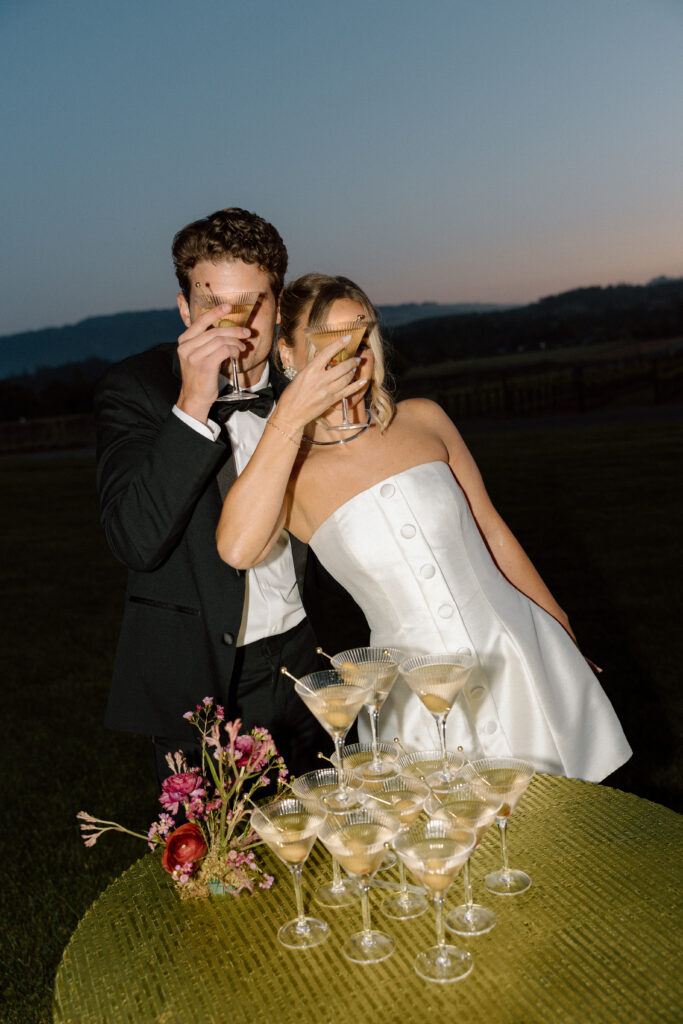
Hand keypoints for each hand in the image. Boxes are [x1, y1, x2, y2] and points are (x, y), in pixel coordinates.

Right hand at [176, 304, 251, 421]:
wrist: (194, 398)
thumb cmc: (200, 376)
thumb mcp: (197, 355)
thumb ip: (206, 341)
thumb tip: (227, 330)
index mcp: (184, 341)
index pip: (201, 321)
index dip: (215, 312)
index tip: (228, 306)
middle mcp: (186, 347)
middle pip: (215, 331)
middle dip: (234, 330)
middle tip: (246, 333)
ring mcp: (194, 356)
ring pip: (221, 340)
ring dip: (236, 343)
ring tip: (242, 348)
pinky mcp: (205, 365)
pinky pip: (224, 350)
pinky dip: (234, 351)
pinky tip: (237, 355)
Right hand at [276, 336, 368, 428]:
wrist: (290, 414)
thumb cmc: (292, 395)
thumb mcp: (301, 376)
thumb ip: (314, 368)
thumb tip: (325, 361)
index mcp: (310, 370)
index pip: (327, 353)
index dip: (339, 344)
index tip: (347, 338)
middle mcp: (320, 379)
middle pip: (342, 366)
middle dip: (352, 361)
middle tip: (356, 358)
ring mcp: (327, 391)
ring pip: (347, 378)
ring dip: (353, 371)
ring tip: (355, 368)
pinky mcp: (331, 400)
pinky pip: (348, 391)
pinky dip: (357, 385)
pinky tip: (363, 381)